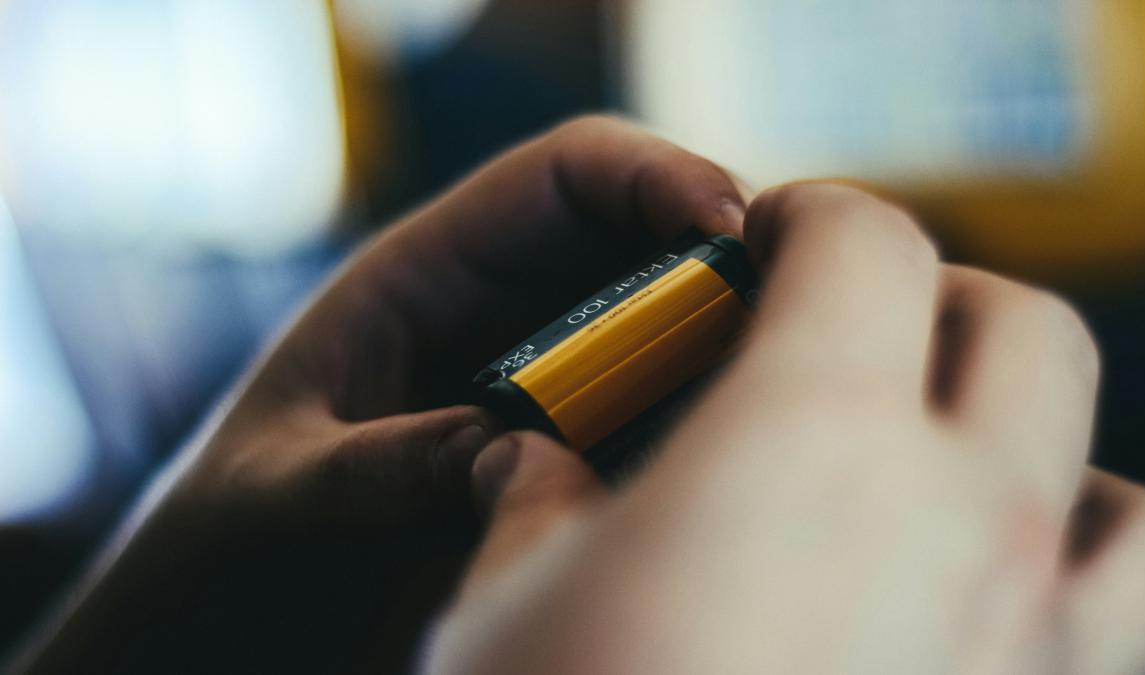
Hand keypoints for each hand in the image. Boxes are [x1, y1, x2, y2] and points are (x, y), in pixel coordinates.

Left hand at [13, 116, 749, 673]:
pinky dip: (702, 428)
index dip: (655, 175)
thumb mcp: (275, 497)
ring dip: (727, 351)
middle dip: (724, 265)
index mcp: (422, 278)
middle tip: (789, 322)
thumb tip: (505, 441)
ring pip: (670, 335)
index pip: (566, 175)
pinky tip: (722, 469)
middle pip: (645, 246)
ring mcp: (546, 388)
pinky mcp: (569, 458)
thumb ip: (376, 467)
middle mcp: (502, 319)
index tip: (729, 222)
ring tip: (774, 402)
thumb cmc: (225, 543)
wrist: (224, 614)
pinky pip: (658, 421)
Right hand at [427, 183, 1144, 673]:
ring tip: (947, 491)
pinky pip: (1124, 653)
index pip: (868, 244)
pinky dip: (1076, 608)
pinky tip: (968, 630)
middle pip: (1028, 333)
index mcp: (817, 446)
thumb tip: (531, 459)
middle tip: (851, 342)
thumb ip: (533, 502)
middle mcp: (969, 534)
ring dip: (1052, 469)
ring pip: (1133, 509)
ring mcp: (1043, 663)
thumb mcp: (501, 605)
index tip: (773, 242)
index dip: (816, 220)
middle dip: (943, 308)